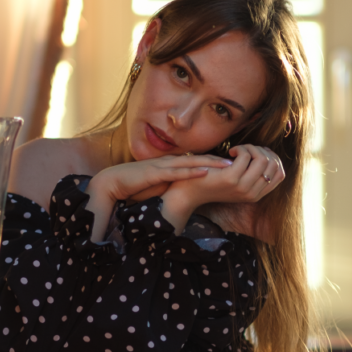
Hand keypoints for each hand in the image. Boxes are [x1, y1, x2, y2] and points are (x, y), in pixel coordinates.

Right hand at [93, 154, 231, 203]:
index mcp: (171, 165)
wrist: (113, 182)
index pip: (197, 162)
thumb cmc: (134, 186)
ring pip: (192, 162)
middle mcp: (170, 162)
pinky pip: (178, 171)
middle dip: (219, 160)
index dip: (215, 163)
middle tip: (239, 162)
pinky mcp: (156, 173)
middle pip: (199, 159)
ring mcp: (163, 166)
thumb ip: (172, 186)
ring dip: (212, 163)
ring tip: (230, 165)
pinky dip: (194, 171)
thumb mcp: (159, 186)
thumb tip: (185, 193)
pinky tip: (207, 171)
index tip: (232, 166)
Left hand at [160, 144, 284, 230]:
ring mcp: (243, 188)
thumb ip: (254, 171)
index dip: (273, 158)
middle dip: (261, 150)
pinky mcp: (232, 179)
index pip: (280, 174)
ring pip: (262, 158)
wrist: (190, 191)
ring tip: (238, 150)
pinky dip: (240, 148)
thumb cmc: (214, 180)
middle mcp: (253, 194)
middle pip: (273, 163)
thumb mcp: (239, 178)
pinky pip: (246, 156)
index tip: (258, 152)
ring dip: (251, 147)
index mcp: (257, 195)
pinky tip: (230, 152)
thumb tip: (268, 153)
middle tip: (245, 150)